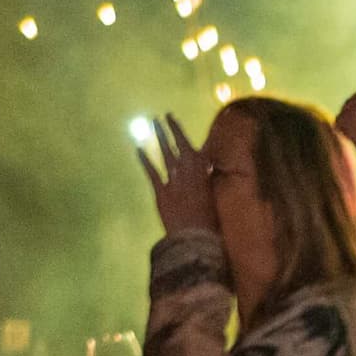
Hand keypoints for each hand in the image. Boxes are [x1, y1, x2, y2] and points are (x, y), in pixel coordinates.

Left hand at [136, 110, 220, 235]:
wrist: (197, 240)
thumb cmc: (211, 226)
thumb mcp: (218, 202)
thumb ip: (213, 185)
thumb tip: (213, 174)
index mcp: (206, 175)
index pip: (203, 149)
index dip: (196, 136)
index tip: (193, 126)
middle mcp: (190, 173)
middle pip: (180, 145)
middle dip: (173, 129)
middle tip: (165, 115)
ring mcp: (175, 182)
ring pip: (166, 154)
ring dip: (159, 137)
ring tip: (153, 123)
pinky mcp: (162, 193)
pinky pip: (152, 173)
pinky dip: (145, 161)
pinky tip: (138, 149)